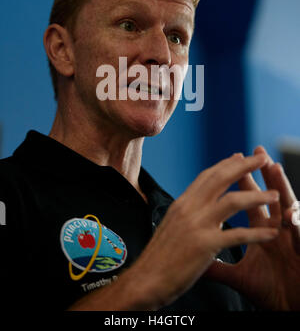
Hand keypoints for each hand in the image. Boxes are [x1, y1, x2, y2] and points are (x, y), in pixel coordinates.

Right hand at [131, 152, 279, 308]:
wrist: (144, 280)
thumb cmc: (159, 257)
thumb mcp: (171, 225)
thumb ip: (187, 212)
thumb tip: (200, 204)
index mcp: (182, 203)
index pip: (207, 176)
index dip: (225, 164)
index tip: (240, 155)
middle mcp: (189, 208)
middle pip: (221, 179)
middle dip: (244, 166)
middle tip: (262, 157)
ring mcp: (197, 225)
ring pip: (232, 201)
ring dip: (257, 196)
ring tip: (276, 195)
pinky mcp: (205, 246)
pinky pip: (238, 235)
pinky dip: (258, 234)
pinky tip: (272, 233)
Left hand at [205, 146, 299, 309]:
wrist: (290, 309)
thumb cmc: (270, 290)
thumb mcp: (239, 277)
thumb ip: (217, 265)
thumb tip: (193, 258)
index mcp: (260, 229)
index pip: (247, 199)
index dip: (241, 179)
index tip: (231, 158)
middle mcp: (277, 228)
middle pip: (268, 194)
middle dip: (263, 173)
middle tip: (256, 151)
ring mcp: (292, 239)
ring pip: (288, 207)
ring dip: (282, 188)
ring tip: (274, 169)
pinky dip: (297, 225)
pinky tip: (290, 216)